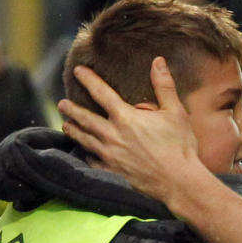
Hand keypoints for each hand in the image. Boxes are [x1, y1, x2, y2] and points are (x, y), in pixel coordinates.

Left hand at [57, 57, 202, 204]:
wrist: (177, 181)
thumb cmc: (179, 145)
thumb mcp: (176, 112)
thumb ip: (164, 86)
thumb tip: (158, 61)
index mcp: (125, 117)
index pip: (101, 93)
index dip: (89, 80)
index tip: (78, 71)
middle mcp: (111, 135)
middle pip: (84, 118)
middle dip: (72, 109)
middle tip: (62, 103)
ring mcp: (108, 155)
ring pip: (83, 139)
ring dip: (72, 130)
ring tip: (65, 124)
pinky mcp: (110, 171)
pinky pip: (90, 160)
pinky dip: (84, 153)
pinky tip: (83, 151)